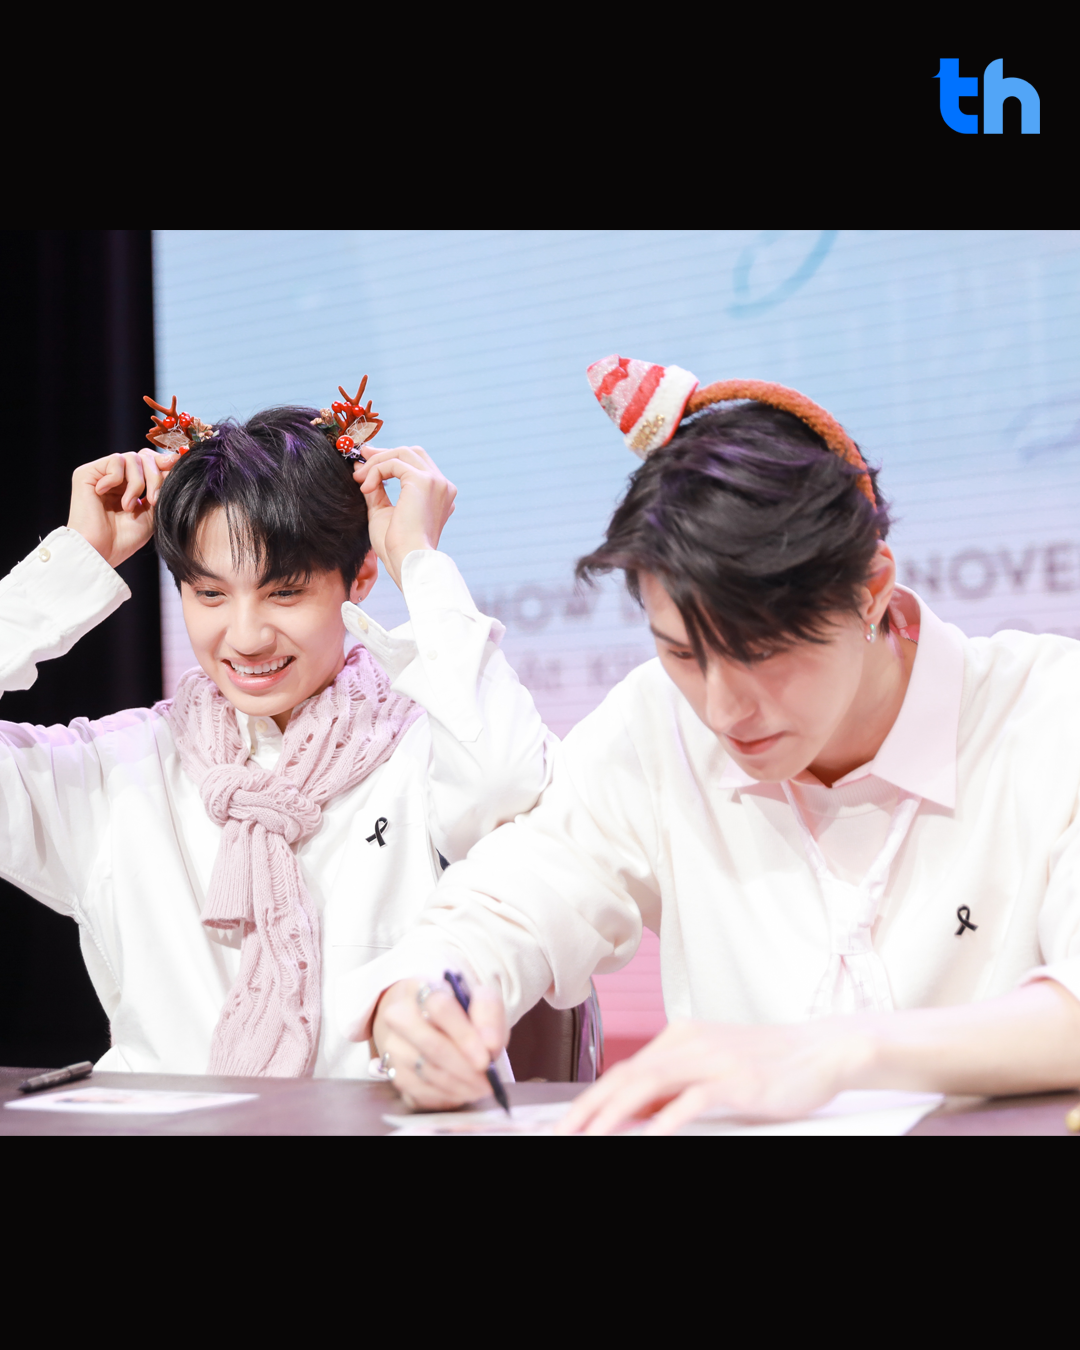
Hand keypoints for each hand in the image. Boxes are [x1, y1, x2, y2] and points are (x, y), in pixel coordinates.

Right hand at [67, 448, 178, 568]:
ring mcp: (101, 474)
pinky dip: (117, 479)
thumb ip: (161, 487)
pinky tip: (107, 495)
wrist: (102, 551)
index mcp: (130, 485)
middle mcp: (116, 477)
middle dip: (155, 476)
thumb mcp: (153, 511)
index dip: (163, 461)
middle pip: (144, 456)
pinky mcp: (87, 473)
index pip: (150, 461)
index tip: (176, 465)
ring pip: (132, 458)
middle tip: (154, 500)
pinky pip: (115, 460)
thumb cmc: (125, 538)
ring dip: (137, 483)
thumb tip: (174, 459)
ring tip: (128, 506)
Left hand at [353, 446, 456, 589]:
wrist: (407, 561)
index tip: (366, 461)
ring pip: (402, 453)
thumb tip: (361, 467)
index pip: (416, 464)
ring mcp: (436, 482)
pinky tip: (365, 488)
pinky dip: (376, 471)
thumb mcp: (383, 511)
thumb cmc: (396, 546)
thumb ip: (377, 490)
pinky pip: (394, 463)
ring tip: (359, 480)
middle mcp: (443, 486)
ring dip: (377, 462)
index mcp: (439, 495)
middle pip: (412, 452)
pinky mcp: (423, 481)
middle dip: (384, 453)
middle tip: (360, 458)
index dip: (390, 459)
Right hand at [372, 978, 506, 1110]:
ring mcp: (393, 1044)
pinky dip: (445, 1096)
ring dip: (459, 1085)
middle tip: (488, 1081)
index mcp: (424, 989)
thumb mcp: (480, 1001)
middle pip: (431, 1044)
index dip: (464, 1036)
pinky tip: (462, 1091)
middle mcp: (400, 1014)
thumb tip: (490, 1045)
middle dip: (464, 1067)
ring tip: (481, 1087)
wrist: (430, 1021)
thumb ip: (489, 1015)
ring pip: (426, 1071)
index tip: (486, 1059)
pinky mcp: (392, 1071)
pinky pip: (419, 1091)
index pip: (440, 1008)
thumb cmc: (459, 1011)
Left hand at [554, 1017, 871, 1135]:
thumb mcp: (713, 1066)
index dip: (590, 1097)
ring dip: (613, 1115)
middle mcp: (691, 1043)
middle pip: (626, 1076)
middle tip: (562, 1134)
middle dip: (588, 1108)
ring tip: (590, 1137)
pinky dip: (665, 1119)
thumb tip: (635, 1110)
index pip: (623, 1070)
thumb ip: (675, 1084)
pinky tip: (649, 1136)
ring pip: (648, 1085)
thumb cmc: (770, 1063)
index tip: (566, 1123)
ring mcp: (714, 1061)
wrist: (823, 1050)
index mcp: (681, 1037)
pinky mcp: (738, 1082)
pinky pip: (692, 1100)